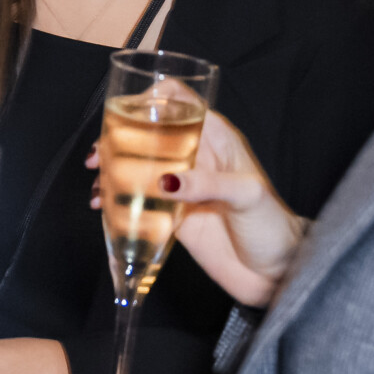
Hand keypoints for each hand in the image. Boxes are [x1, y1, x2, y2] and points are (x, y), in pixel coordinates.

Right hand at [86, 110, 303, 309]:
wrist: (274, 273)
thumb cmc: (273, 226)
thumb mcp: (246, 196)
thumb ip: (206, 184)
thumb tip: (164, 179)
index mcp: (216, 139)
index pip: (179, 101)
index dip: (151, 99)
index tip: (126, 112)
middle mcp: (194, 156)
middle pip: (148, 131)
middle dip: (117, 137)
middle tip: (100, 155)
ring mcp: (180, 185)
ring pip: (136, 164)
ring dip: (112, 168)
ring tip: (98, 182)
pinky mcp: (170, 214)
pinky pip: (136, 199)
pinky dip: (115, 198)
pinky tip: (103, 204)